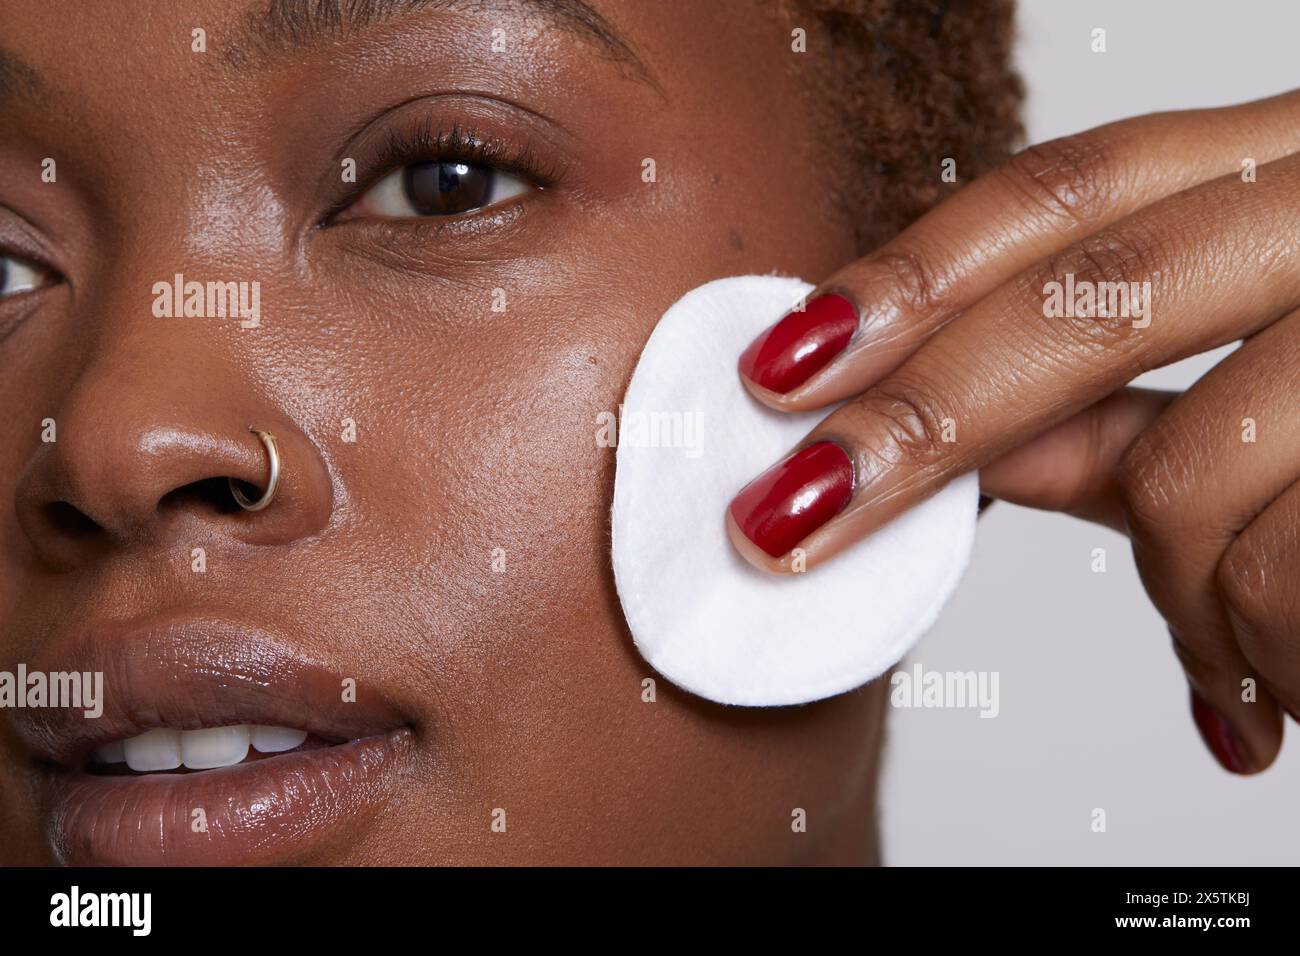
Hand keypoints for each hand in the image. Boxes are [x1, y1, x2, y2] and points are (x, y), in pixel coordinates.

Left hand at [726, 90, 1299, 773]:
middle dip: (924, 422)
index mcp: (1291, 162)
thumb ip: (1121, 398)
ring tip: (1224, 651)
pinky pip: (1292, 567)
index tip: (780, 364)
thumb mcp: (1273, 365)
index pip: (1063, 190)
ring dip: (1174, 593)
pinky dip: (1264, 652)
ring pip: (1198, 469)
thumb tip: (968, 447)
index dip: (907, 277)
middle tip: (795, 516)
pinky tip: (1282, 682)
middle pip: (1093, 300)